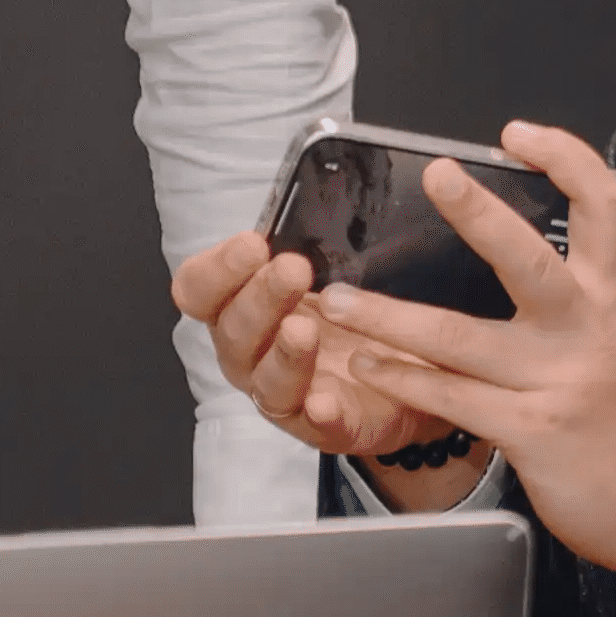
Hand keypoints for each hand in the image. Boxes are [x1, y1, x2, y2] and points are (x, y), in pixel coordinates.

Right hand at [171, 233, 453, 479]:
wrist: (415, 373)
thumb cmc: (358, 316)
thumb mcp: (336, 269)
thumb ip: (315, 240)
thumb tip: (314, 188)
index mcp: (244, 307)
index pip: (200, 290)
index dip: (216, 270)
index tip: (252, 244)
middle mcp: (254, 353)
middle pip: (232, 333)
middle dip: (259, 298)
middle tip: (292, 270)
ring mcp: (288, 394)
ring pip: (266, 381)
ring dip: (282, 353)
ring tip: (303, 330)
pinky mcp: (329, 428)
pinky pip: (315, 426)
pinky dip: (318, 413)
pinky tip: (325, 400)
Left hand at [292, 124, 615, 610]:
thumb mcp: (615, 341)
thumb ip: (573, 299)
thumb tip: (509, 250)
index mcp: (610, 297)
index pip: (601, 206)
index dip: (565, 158)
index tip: (518, 134)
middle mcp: (586, 331)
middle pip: (528, 259)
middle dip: (478, 213)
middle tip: (436, 174)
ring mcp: (557, 382)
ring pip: (460, 338)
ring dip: (388, 317)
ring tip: (339, 299)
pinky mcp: (533, 432)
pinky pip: (452, 399)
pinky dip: (402, 380)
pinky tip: (366, 366)